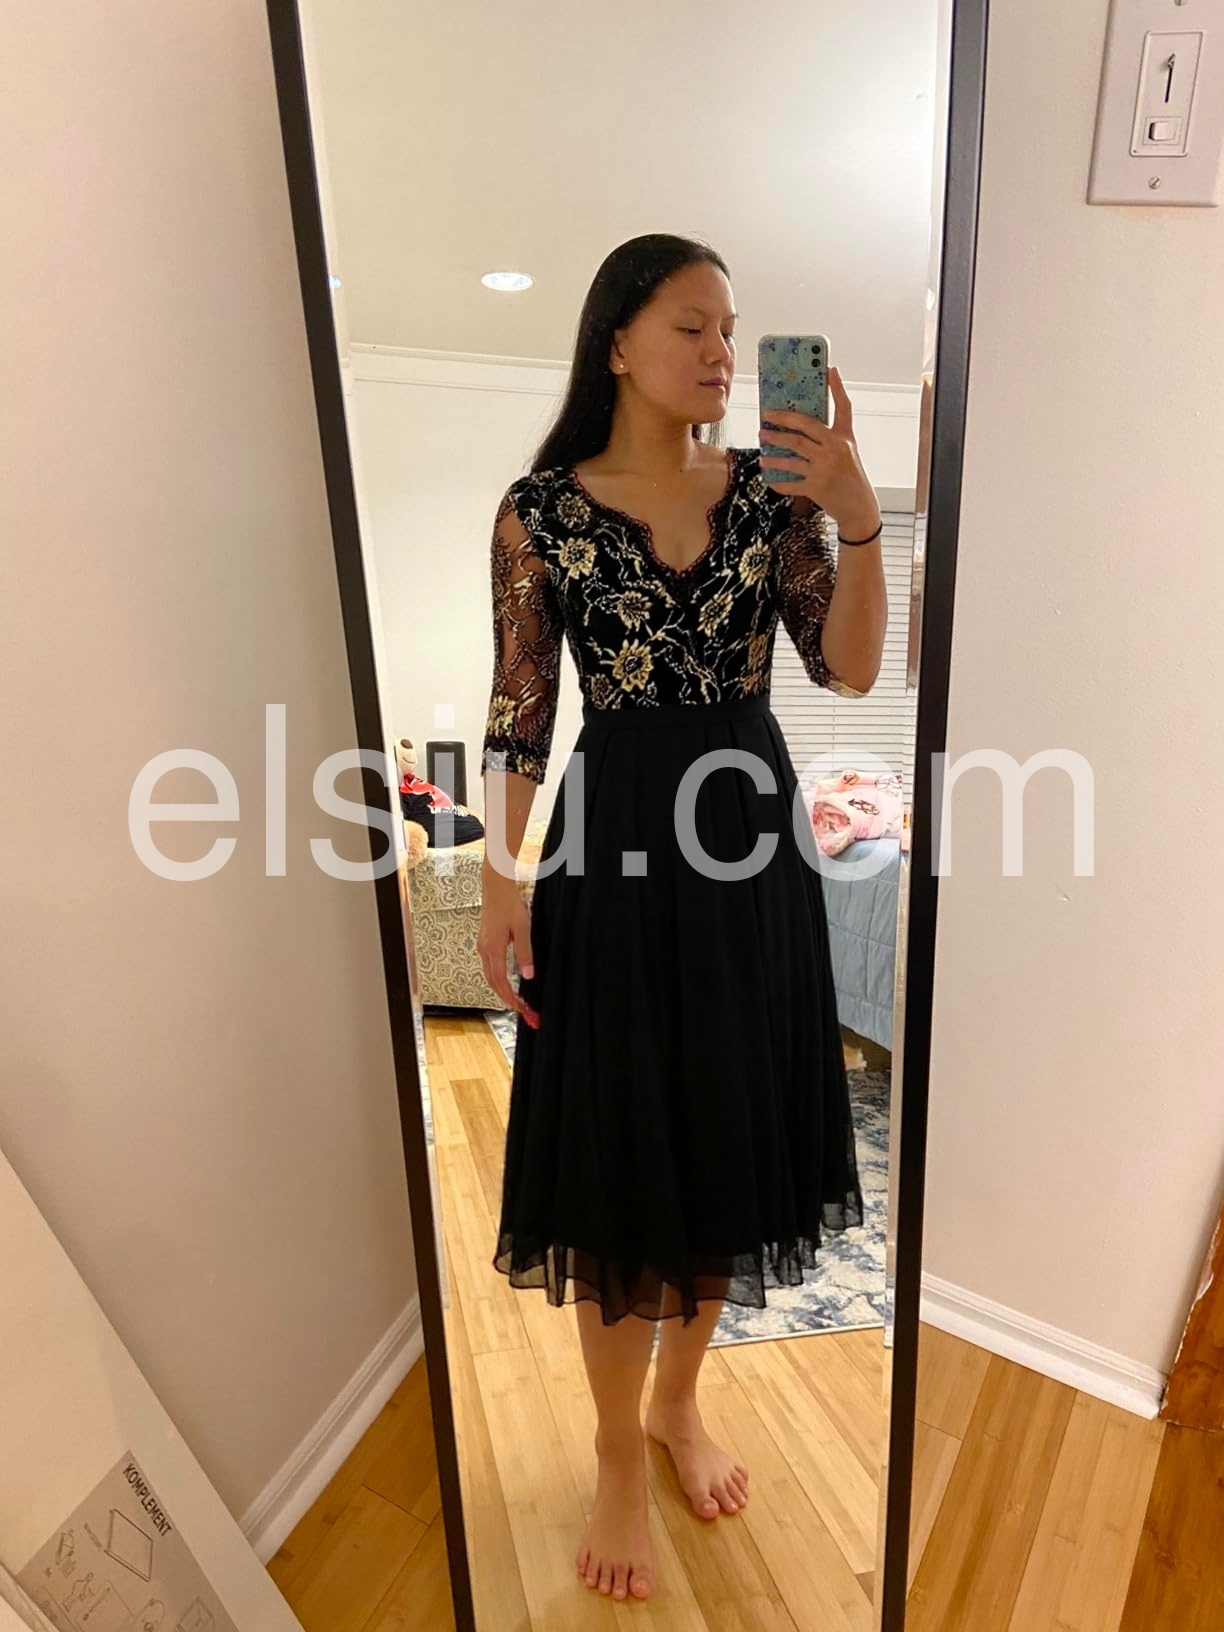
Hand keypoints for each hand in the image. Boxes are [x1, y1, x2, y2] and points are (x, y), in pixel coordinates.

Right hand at [478, 879, 540, 1027]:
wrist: (495, 887)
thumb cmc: (510, 904)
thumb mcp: (523, 928)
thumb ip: (524, 953)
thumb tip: (527, 976)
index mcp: (493, 949)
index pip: (500, 981)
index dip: (510, 998)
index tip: (520, 1009)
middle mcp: (484, 950)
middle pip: (493, 983)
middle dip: (507, 998)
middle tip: (523, 1010)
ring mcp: (482, 947)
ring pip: (490, 976)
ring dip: (502, 990)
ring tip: (517, 1001)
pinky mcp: (484, 943)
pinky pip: (490, 967)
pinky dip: (498, 979)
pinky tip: (508, 982)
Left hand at [760, 365, 879, 531]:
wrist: (859, 507)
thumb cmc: (851, 476)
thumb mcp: (847, 451)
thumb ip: (831, 435)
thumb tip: (806, 423)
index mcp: (844, 437)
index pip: (843, 407)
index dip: (837, 388)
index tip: (830, 370)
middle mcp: (835, 449)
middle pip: (803, 429)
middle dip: (781, 421)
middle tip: (765, 418)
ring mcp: (824, 469)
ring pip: (792, 455)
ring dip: (774, 451)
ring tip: (762, 447)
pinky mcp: (816, 488)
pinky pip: (791, 483)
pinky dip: (778, 481)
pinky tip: (767, 475)